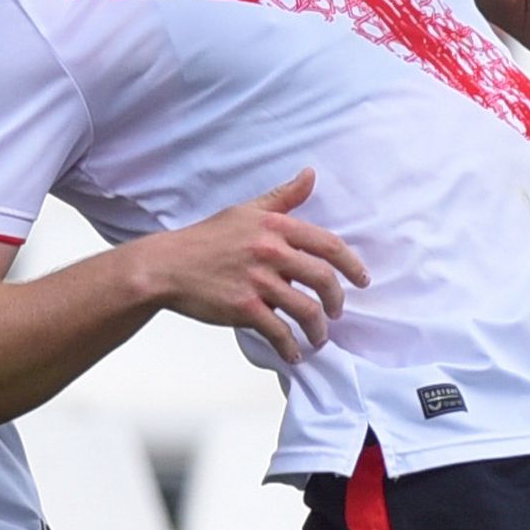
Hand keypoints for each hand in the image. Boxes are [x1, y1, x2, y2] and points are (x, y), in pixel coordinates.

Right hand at [142, 170, 368, 367]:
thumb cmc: (206, 238)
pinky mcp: (243, 308)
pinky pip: (279, 332)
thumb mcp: (246, 211)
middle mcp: (271, 251)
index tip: (362, 280)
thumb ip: (283, 198)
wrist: (167, 266)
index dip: (352, 265)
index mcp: (275, 226)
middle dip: (337, 301)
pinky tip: (294, 354)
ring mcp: (258, 281)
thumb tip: (310, 175)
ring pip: (306, 310)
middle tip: (336, 312)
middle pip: (323, 279)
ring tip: (318, 338)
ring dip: (318, 329)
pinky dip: (291, 347)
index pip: (328, 245)